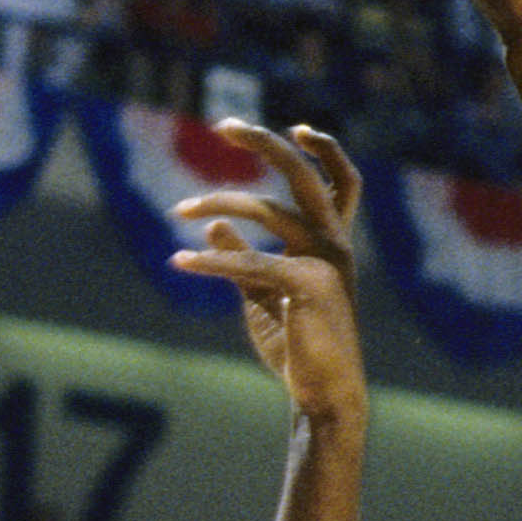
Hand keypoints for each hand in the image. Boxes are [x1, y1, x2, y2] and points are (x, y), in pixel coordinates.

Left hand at [172, 122, 366, 419]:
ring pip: (269, 209)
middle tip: (225, 125)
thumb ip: (241, 256)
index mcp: (331, 244)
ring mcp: (326, 262)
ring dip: (219, 200)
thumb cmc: (297, 347)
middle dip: (266, 142)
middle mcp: (334, 245)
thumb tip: (214, 222)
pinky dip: (210, 260)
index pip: (341, 184)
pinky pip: (249, 262)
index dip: (324, 150)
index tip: (293, 128)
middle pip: (307, 175)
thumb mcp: (261, 293)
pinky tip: (180, 260)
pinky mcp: (308, 285)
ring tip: (181, 209)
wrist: (321, 395)